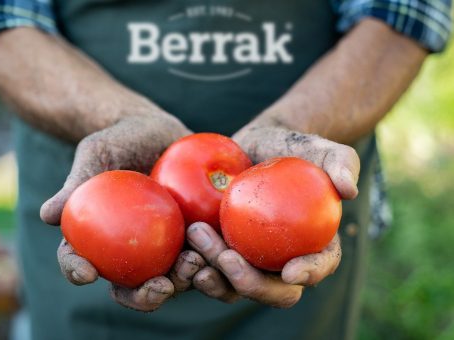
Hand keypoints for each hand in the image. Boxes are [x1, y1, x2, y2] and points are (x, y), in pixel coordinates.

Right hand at [40, 113, 196, 310]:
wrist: (157, 129)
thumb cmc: (119, 139)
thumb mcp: (96, 152)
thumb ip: (77, 181)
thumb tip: (48, 214)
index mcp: (96, 237)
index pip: (79, 261)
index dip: (77, 272)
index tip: (87, 273)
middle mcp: (128, 250)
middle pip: (129, 287)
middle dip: (143, 297)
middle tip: (159, 286)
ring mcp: (161, 246)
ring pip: (169, 278)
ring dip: (182, 281)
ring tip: (194, 263)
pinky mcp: (191, 236)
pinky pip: (200, 253)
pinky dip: (208, 258)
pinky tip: (218, 251)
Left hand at [184, 126, 358, 306]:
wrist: (250, 147)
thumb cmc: (289, 148)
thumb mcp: (316, 147)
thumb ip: (340, 162)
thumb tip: (349, 190)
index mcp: (313, 245)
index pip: (319, 266)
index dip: (309, 274)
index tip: (290, 270)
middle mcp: (280, 262)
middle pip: (273, 291)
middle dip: (251, 284)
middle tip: (228, 258)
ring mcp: (248, 261)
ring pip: (234, 287)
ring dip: (215, 276)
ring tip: (196, 246)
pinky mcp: (219, 254)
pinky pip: (207, 270)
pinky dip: (194, 268)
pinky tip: (182, 251)